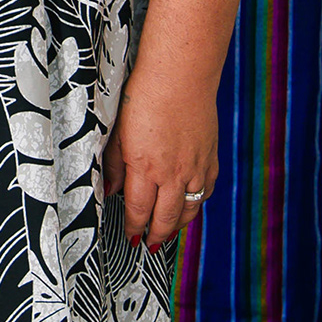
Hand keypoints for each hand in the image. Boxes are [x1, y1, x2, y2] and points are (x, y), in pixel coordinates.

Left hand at [102, 59, 218, 252]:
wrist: (181, 74)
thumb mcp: (119, 131)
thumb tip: (111, 191)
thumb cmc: (145, 96)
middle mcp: (173, 174)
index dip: (134, 228)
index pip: (138, 210)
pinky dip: (197, 204)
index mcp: (146, 167)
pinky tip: (190, 206)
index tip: (131, 237)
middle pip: (166, 218)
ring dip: (178, 226)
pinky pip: (206, 192)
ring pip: (189, 210)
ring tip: (168, 234)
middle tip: (149, 246)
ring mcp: (196, 167)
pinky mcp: (210, 157)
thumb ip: (115, 165)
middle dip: (156, 236)